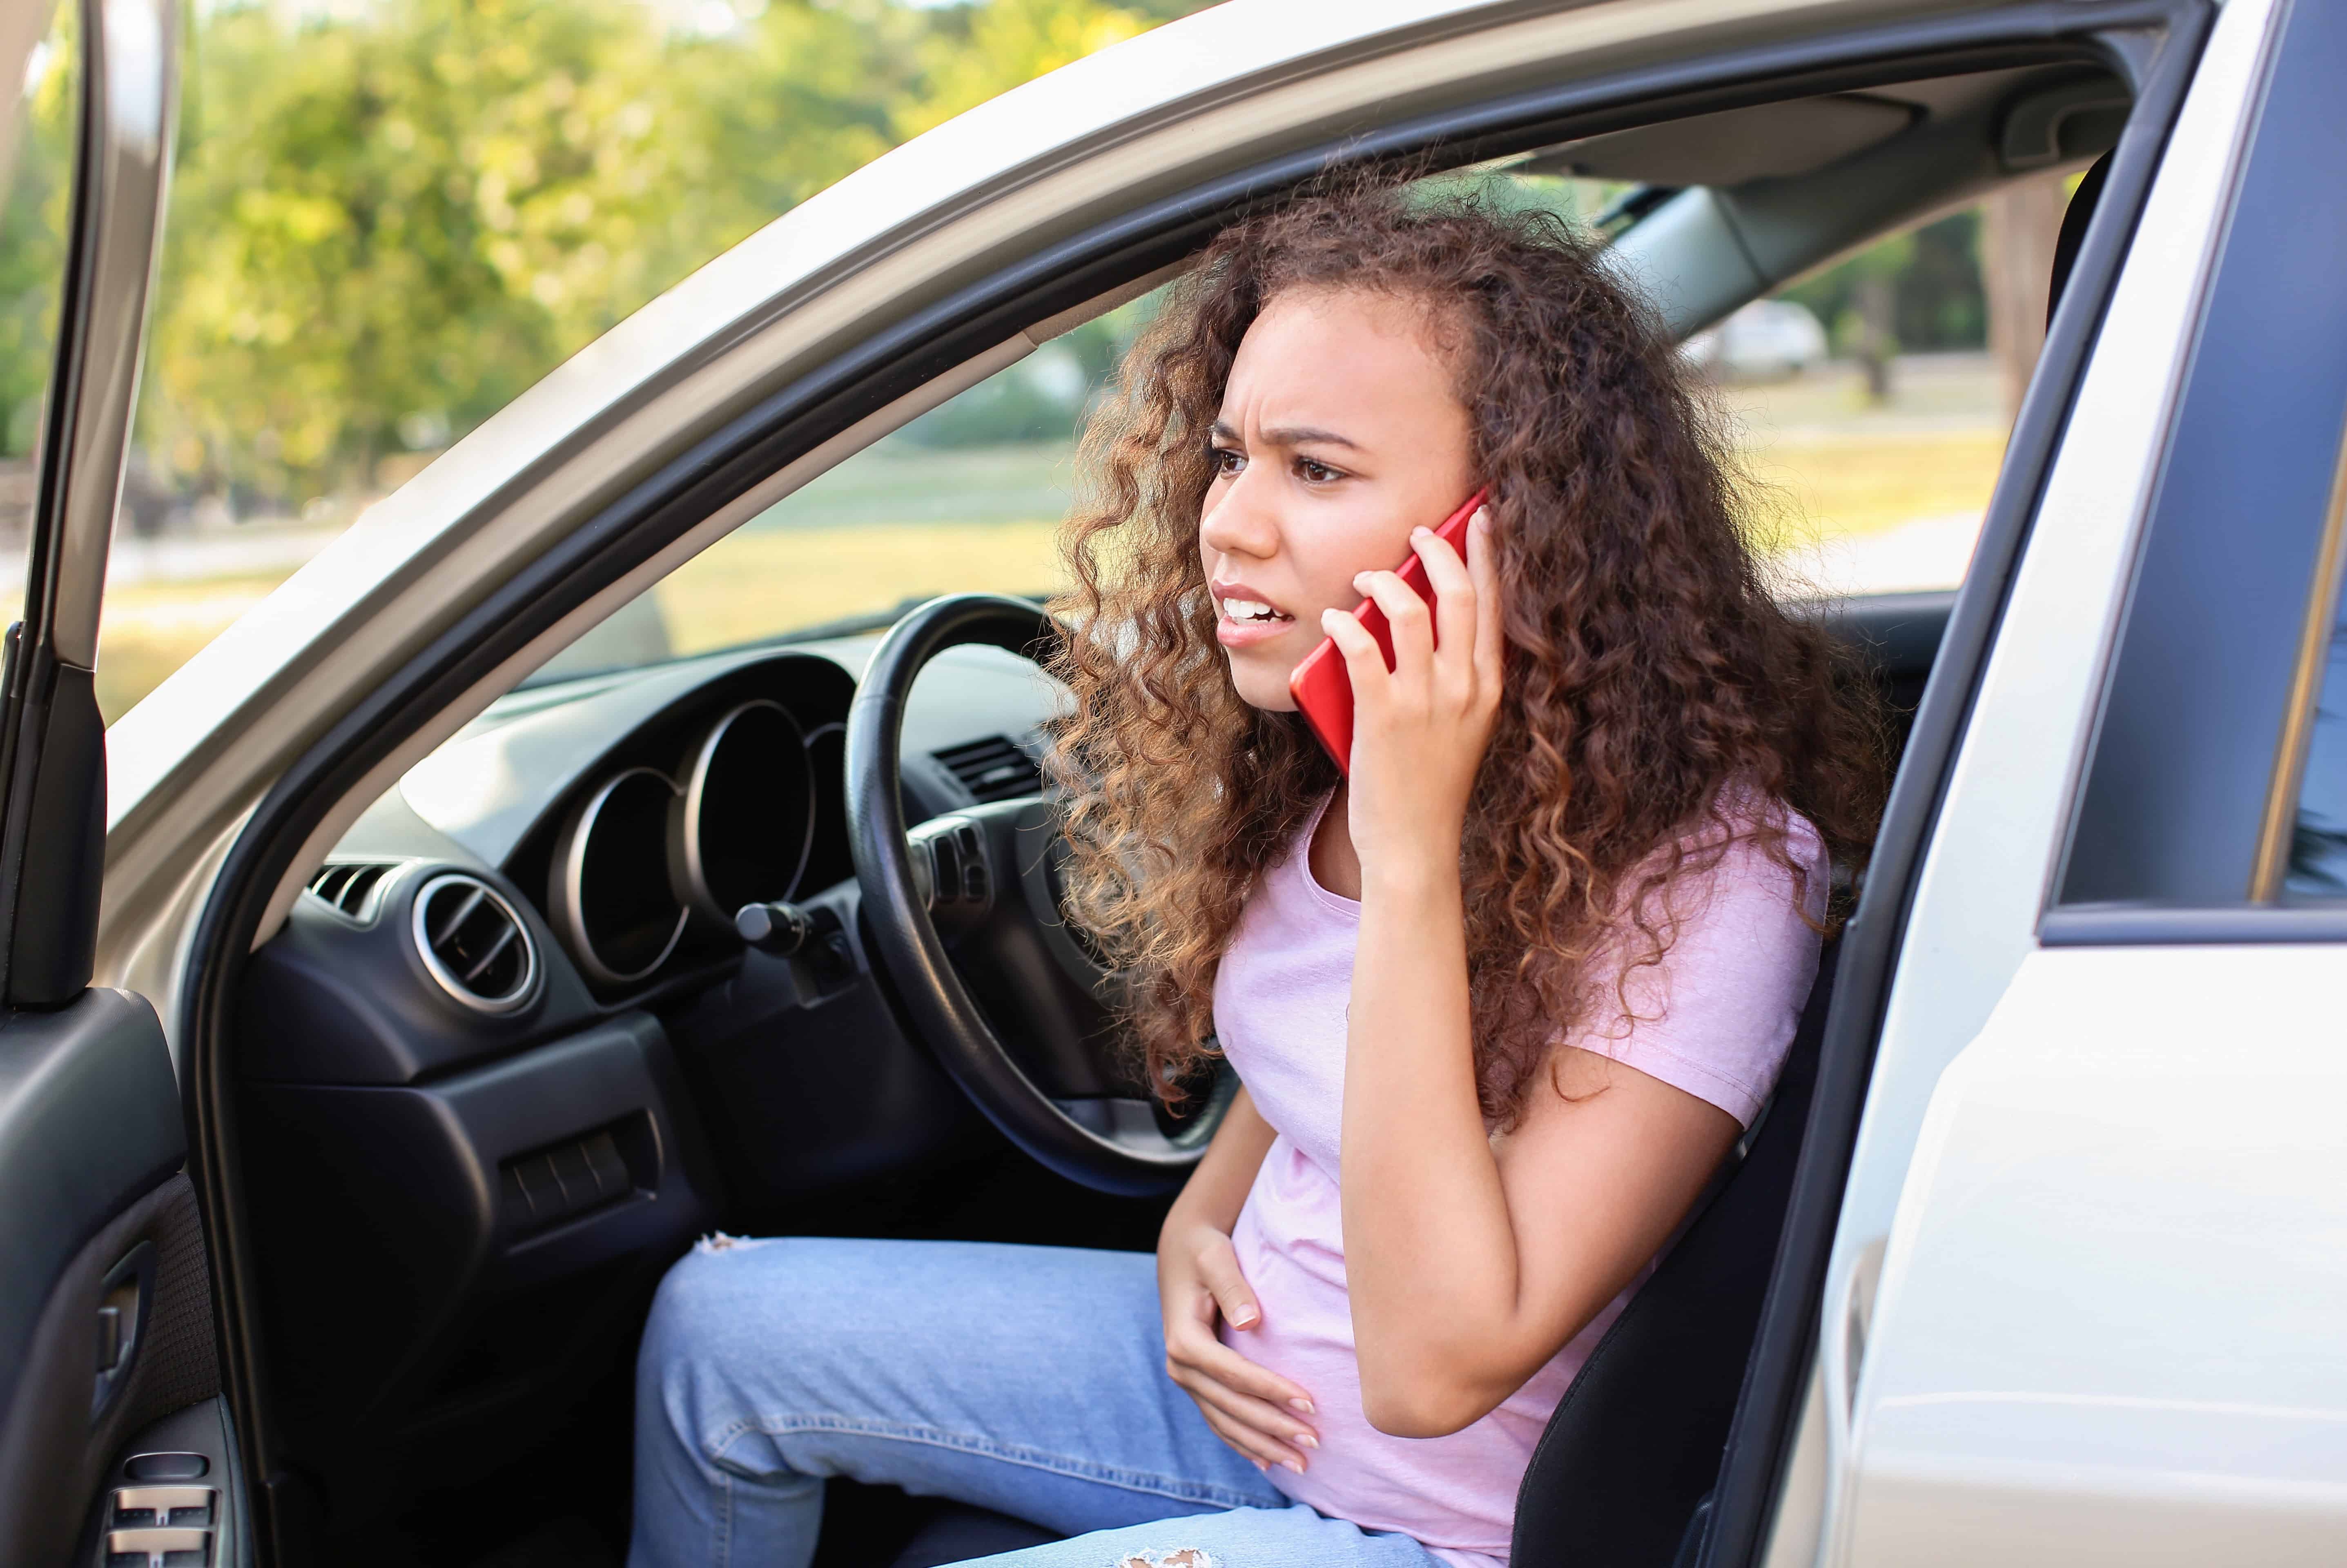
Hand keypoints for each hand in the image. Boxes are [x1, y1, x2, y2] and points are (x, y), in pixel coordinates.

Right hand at [1157, 1216, 1319, 1472]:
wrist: (1181, 1250)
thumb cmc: (1204, 1251)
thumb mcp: (1216, 1258)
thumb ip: (1233, 1287)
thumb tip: (1251, 1320)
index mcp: (1184, 1339)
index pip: (1234, 1374)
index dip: (1272, 1391)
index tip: (1310, 1402)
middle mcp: (1180, 1365)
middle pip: (1232, 1406)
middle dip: (1274, 1427)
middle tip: (1316, 1442)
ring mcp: (1186, 1378)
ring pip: (1226, 1422)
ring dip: (1262, 1446)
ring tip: (1301, 1464)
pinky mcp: (1195, 1383)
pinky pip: (1219, 1421)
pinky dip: (1243, 1443)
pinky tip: (1268, 1463)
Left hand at [1320, 507, 1502, 882]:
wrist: (1415, 847)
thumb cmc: (1430, 790)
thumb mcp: (1461, 730)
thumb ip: (1453, 684)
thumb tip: (1418, 630)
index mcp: (1489, 689)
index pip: (1495, 606)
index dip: (1487, 556)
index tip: (1480, 520)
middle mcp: (1464, 688)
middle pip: (1459, 595)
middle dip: (1439, 551)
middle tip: (1418, 533)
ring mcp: (1425, 701)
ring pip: (1408, 612)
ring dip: (1382, 582)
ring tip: (1365, 576)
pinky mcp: (1384, 716)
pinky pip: (1361, 648)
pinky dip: (1345, 623)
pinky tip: (1334, 617)